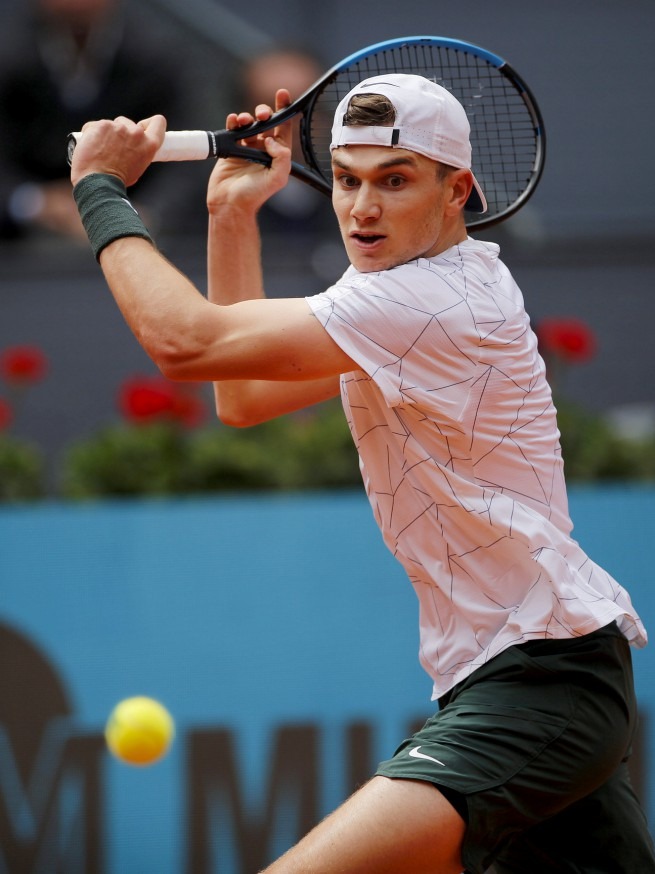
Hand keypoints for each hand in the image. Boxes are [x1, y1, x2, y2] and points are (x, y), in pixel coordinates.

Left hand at [70, 115, 166, 187]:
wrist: (99, 183)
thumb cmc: (116, 181)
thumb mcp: (137, 168)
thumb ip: (138, 151)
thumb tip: (130, 146)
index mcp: (149, 145)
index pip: (158, 122)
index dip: (148, 124)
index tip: (142, 128)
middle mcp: (136, 133)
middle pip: (129, 123)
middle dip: (121, 133)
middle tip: (113, 149)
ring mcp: (119, 127)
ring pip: (111, 124)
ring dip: (106, 134)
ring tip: (100, 151)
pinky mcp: (102, 125)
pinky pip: (93, 126)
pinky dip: (91, 134)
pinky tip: (89, 148)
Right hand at [207, 89, 292, 213]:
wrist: (230, 203)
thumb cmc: (254, 195)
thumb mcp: (277, 178)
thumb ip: (281, 157)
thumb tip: (270, 140)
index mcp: (277, 154)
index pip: (283, 128)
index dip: (284, 110)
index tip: (282, 94)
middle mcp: (263, 148)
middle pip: (266, 122)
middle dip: (264, 112)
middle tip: (262, 114)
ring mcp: (246, 147)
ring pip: (248, 123)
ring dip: (247, 117)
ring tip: (244, 121)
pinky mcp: (230, 148)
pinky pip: (232, 129)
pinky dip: (232, 122)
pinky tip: (233, 121)